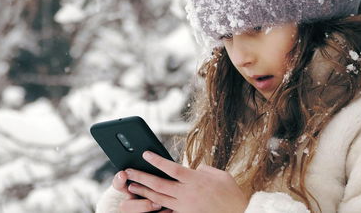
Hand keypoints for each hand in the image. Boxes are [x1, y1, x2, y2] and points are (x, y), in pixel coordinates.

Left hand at [123, 151, 251, 212]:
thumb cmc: (232, 195)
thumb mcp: (220, 175)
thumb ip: (204, 169)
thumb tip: (194, 168)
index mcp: (195, 179)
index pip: (171, 167)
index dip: (156, 160)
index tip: (145, 154)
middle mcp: (187, 193)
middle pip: (159, 184)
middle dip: (141, 177)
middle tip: (128, 172)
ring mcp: (185, 207)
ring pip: (159, 198)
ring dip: (143, 192)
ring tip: (131, 187)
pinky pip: (167, 212)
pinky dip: (155, 208)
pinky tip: (145, 205)